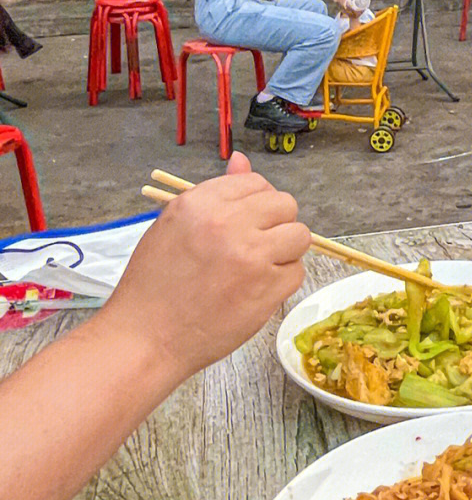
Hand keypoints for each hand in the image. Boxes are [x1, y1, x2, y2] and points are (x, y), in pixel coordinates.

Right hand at [103, 154, 310, 381]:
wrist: (145, 338)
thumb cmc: (154, 284)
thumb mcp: (173, 225)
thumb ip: (215, 194)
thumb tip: (242, 161)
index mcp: (202, 203)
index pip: (256, 183)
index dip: (256, 202)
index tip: (247, 221)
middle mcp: (228, 224)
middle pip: (285, 204)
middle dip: (276, 223)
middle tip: (255, 246)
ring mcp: (251, 257)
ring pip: (299, 236)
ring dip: (285, 251)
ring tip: (258, 267)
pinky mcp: (266, 289)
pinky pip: (296, 272)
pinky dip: (282, 281)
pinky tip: (256, 290)